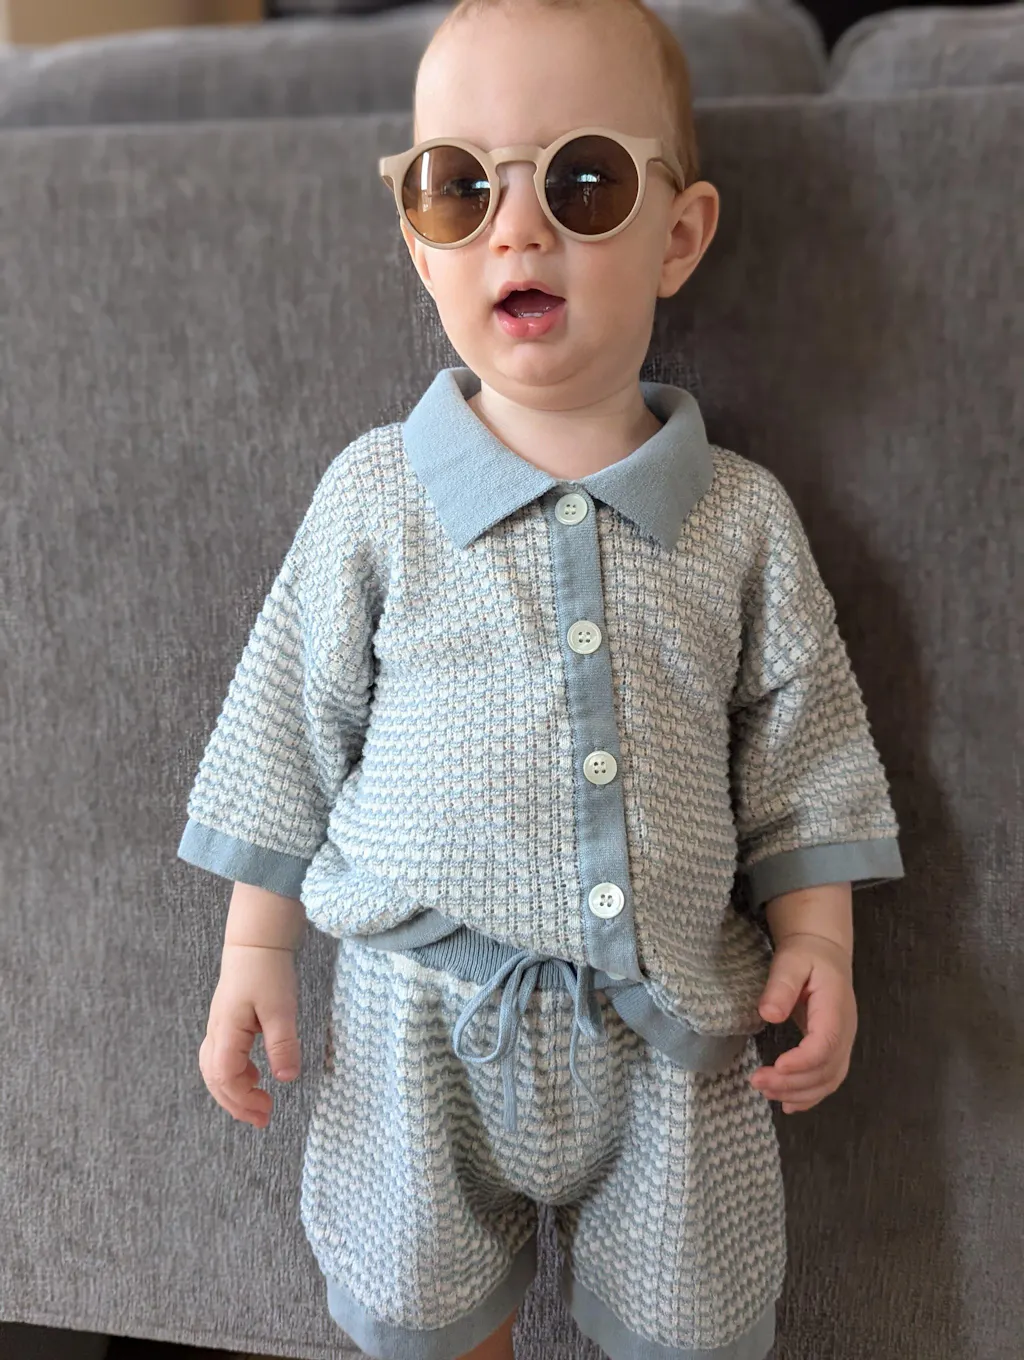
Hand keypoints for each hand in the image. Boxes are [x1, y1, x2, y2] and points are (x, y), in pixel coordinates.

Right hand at [199, 943, 300, 1128]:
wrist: (257, 940)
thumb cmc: (267, 970)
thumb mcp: (281, 1008)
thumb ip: (283, 1044)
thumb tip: (287, 1079)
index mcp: (226, 1031)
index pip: (225, 1077)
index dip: (243, 1098)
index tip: (268, 1109)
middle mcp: (217, 1032)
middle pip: (215, 1079)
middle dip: (236, 1104)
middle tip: (263, 1119)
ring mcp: (220, 1026)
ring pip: (215, 1069)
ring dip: (234, 1091)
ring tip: (258, 1105)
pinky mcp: (228, 1021)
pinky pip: (223, 1056)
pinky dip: (236, 1073)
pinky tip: (255, 1076)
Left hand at [749, 932, 856, 1113]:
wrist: (825, 953)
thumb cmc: (807, 956)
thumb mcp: (791, 962)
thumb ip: (781, 986)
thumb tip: (768, 1014)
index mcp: (836, 1009)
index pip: (826, 1044)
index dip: (803, 1061)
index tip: (775, 1066)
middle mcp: (845, 1032)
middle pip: (827, 1069)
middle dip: (793, 1082)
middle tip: (758, 1081)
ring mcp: (843, 1043)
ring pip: (828, 1080)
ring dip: (798, 1093)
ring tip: (765, 1091)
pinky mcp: (834, 1050)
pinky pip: (827, 1080)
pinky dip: (809, 1096)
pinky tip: (788, 1104)